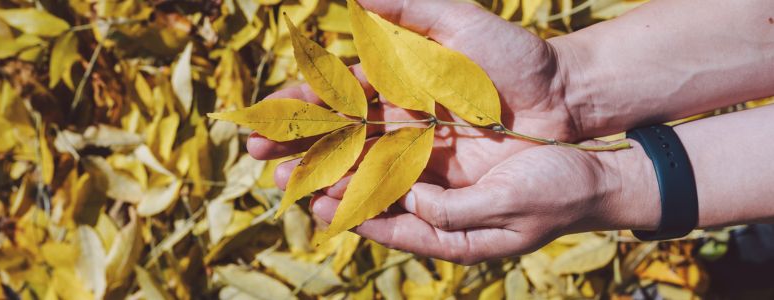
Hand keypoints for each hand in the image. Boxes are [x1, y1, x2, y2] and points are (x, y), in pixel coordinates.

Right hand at [249, 0, 579, 186]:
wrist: (562, 98)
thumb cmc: (515, 57)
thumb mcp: (459, 24)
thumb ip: (407, 7)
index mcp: (398, 75)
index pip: (338, 88)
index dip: (302, 100)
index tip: (270, 112)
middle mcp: (400, 111)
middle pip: (337, 127)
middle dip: (297, 138)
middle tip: (257, 152)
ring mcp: (417, 145)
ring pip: (357, 158)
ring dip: (318, 168)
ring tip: (284, 180)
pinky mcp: (437, 173)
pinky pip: (391, 182)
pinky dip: (360, 190)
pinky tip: (331, 199)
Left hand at [293, 142, 660, 264]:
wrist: (591, 168)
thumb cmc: (556, 195)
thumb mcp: (508, 208)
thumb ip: (455, 212)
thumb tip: (409, 201)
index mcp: (449, 233)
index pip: (390, 225)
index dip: (352, 215)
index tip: (315, 204)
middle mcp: (437, 203)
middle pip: (372, 192)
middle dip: (328, 181)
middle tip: (282, 170)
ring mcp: (442, 172)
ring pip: (381, 161)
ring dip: (341, 151)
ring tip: (298, 143)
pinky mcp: (450, 143)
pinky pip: (404, 136)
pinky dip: (376, 128)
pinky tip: (346, 116)